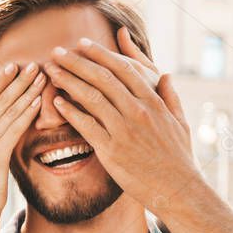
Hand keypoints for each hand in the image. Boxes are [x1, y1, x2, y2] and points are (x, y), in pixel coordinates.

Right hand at [0, 62, 44, 208]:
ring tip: (40, 76)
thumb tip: (8, 127)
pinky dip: (26, 113)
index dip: (2, 80)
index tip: (14, 65)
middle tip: (33, 64)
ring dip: (26, 91)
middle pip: (0, 98)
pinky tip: (38, 102)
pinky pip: (13, 129)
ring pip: (8, 110)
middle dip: (17, 80)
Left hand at [45, 28, 198, 213]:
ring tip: (52, 72)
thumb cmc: (179, 157)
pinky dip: (70, 112)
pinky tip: (57, 102)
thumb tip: (166, 75)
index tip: (83, 43)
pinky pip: (86, 126)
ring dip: (68, 82)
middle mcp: (138, 112)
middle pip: (103, 78)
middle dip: (77, 61)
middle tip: (57, 51)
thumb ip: (170, 96)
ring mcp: (124, 131)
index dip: (100, 53)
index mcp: (153, 101)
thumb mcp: (181, 121)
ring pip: (91, 98)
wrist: (177, 189)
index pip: (123, 68)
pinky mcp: (112, 151)